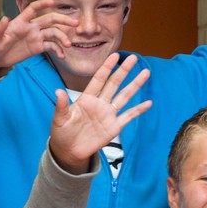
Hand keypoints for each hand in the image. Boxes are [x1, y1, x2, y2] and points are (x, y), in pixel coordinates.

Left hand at [0, 0, 73, 75]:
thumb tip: (5, 18)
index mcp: (20, 22)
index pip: (33, 9)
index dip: (42, 4)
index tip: (53, 2)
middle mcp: (31, 27)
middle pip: (50, 19)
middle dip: (63, 20)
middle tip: (75, 23)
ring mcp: (36, 37)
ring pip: (53, 33)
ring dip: (62, 38)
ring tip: (68, 45)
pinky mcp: (38, 47)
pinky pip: (51, 46)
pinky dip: (58, 50)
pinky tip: (62, 56)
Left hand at [48, 52, 151, 172]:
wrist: (69, 151)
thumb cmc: (62, 133)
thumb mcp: (59, 119)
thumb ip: (61, 105)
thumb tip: (58, 91)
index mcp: (86, 99)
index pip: (99, 79)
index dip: (107, 67)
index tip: (115, 55)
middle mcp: (100, 104)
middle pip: (114, 84)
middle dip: (124, 71)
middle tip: (134, 57)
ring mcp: (108, 115)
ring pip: (124, 96)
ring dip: (135, 85)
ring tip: (145, 73)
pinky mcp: (114, 127)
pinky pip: (128, 116)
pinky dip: (138, 110)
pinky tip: (148, 103)